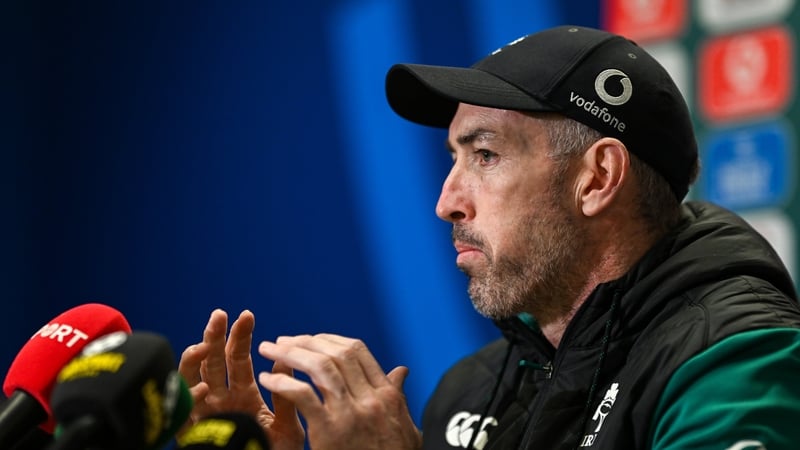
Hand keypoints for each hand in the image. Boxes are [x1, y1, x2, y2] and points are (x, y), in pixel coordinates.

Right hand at [178, 309, 304, 449]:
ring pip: (191, 380)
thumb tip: (284, 358)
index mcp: (243, 394)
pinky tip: (204, 390)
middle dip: (214, 337)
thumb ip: (287, 394)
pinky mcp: (193, 434)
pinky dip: (193, 400)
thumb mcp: (288, 425)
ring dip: (194, 361)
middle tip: (220, 315)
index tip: (246, 314)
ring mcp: (204, 415)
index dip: (240, 336)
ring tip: (203, 344)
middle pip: (212, 362)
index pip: (237, 358)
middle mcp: (220, 400)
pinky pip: (185, 415)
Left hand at [257, 334, 422, 449]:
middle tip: (283, 340)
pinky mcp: (331, 430)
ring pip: (320, 367)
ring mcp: (351, 413)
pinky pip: (303, 395)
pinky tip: (268, 379)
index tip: (310, 339)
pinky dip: (282, 382)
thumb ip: (397, 395)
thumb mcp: (403, 425)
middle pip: (335, 354)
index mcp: (386, 395)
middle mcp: (371, 399)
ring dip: (290, 353)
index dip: (329, 340)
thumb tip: (401, 370)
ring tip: (269, 350)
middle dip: (305, 342)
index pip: (357, 351)